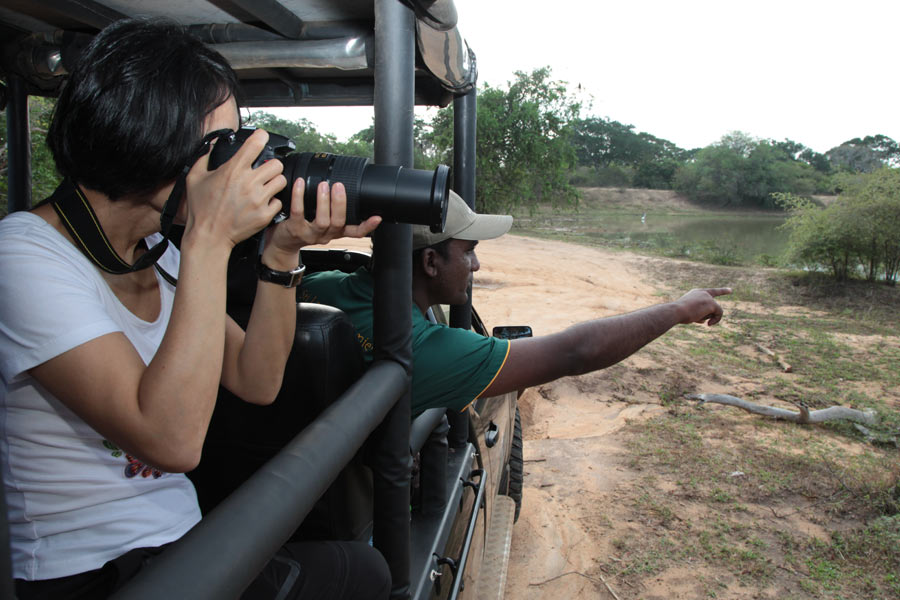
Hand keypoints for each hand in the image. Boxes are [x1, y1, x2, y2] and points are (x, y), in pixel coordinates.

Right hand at [184, 128, 286, 248]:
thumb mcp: (194, 178)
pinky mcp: (264, 215)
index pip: (256, 143)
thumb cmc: (201, 209)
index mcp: (233, 170)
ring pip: (281, 181)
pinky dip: (273, 202)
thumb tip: (213, 145)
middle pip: (276, 164)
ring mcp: (258, 199)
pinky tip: (262, 203)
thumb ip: (204, 157)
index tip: (261, 138)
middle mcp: (248, 182)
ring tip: (265, 187)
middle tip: (264, 171)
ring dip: (274, 182)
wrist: (209, 235)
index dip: (261, 137)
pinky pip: (279, 202)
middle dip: (271, 166)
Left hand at [265, 179, 380, 260]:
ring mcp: (310, 234)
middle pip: (338, 223)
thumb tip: (342, 187)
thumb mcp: (322, 224)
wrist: (281, 244)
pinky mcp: (295, 230)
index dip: (367, 226)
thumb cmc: (302, 229)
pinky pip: (298, 212)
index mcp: (335, 232)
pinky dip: (299, 196)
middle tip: (339, 186)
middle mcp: (325, 235)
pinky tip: (300, 184)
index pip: (355, 232)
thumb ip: (333, 212)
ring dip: (323, 202)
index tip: (377, 217)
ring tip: (323, 185)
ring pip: (322, 221)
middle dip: (340, 204)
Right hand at [674, 287, 731, 325]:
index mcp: (696, 292)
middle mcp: (703, 293)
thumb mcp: (688, 313)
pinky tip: (708, 324)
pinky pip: (719, 313)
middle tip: (710, 323)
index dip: (722, 291)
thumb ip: (698, 314)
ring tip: (697, 320)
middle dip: (715, 315)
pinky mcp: (712, 304)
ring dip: (708, 318)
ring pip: (715, 311)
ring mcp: (708, 298)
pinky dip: (716, 320)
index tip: (731, 290)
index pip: (712, 291)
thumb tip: (705, 321)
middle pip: (714, 305)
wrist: (676, 311)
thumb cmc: (678, 313)